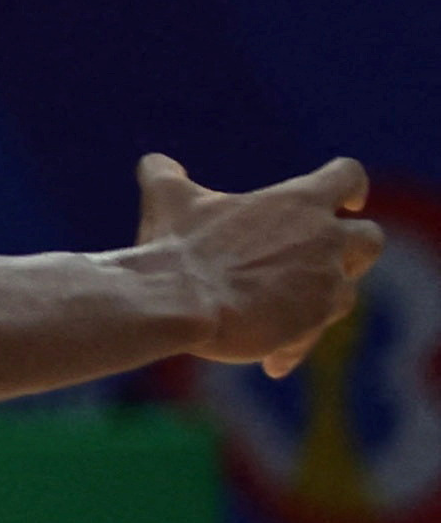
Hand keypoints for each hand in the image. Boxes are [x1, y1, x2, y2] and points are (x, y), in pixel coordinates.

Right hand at [137, 154, 380, 376]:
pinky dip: (292, 344)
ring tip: (276, 319)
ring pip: (345, 292)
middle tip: (314, 263)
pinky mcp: (314, 321)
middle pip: (369, 239)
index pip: (347, 177)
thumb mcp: (169, 201)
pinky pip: (313, 333)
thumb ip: (166, 176)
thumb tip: (154, 163)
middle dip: (349, 251)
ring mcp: (324, 282)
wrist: (178, 300)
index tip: (347, 202)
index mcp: (297, 201)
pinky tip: (269, 360)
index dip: (349, 188)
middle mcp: (324, 239)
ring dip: (316, 302)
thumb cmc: (176, 245)